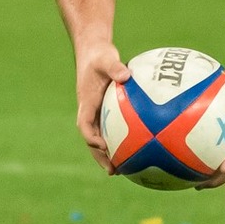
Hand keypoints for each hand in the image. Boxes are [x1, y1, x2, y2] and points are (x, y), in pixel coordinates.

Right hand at [74, 44, 130, 171]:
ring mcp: (98, 113)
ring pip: (102, 138)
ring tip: (125, 170)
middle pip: (92, 140)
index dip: (92, 138)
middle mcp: (91, 112)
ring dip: (110, 154)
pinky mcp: (107, 112)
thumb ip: (114, 67)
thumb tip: (126, 75)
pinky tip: (140, 149)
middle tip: (113, 171)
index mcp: (86, 103)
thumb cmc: (99, 56)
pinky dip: (123, 141)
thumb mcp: (106, 59)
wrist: (94, 52)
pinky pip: (114, 129)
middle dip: (100, 156)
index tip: (102, 146)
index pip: (85, 125)